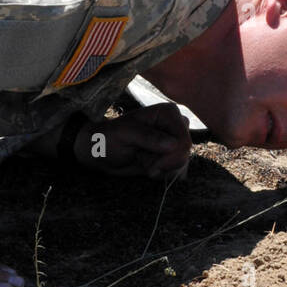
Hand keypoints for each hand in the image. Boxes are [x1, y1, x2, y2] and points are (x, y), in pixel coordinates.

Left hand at [74, 103, 191, 180]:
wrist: (101, 152)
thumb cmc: (110, 137)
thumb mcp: (124, 134)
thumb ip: (148, 137)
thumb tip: (173, 144)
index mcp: (167, 113)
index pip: (183, 138)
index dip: (171, 156)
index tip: (152, 166)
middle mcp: (174, 125)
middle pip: (185, 151)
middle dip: (165, 163)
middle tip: (146, 166)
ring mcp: (174, 140)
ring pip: (182, 162)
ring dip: (162, 168)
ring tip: (143, 162)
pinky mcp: (170, 154)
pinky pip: (177, 169)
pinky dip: (162, 172)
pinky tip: (148, 166)